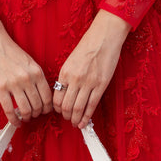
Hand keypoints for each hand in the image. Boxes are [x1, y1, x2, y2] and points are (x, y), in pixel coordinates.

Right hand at [0, 5, 52, 126]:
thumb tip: (40, 96)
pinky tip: (15, 122)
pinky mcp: (0, 88)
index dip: (47, 108)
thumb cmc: (10, 52)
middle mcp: (28, 79)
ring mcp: (14, 84)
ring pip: (25, 110)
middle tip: (33, 115)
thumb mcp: (29, 62)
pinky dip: (14, 120)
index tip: (44, 111)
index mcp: (37, 72)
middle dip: (36, 114)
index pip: (48, 97)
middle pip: (38, 106)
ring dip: (26, 117)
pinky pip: (9, 110)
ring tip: (24, 118)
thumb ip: (36, 77)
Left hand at [54, 11, 130, 128]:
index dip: (57, 108)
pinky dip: (87, 116)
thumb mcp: (71, 61)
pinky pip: (92, 105)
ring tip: (75, 123)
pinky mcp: (101, 85)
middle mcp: (75, 79)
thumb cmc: (87, 47)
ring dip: (75, 119)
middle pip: (66, 106)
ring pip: (78, 108)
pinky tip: (84, 122)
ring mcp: (88, 83)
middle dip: (66, 116)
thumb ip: (67, 76)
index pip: (56, 97)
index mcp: (65, 72)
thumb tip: (64, 92)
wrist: (104, 38)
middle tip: (68, 119)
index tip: (60, 111)